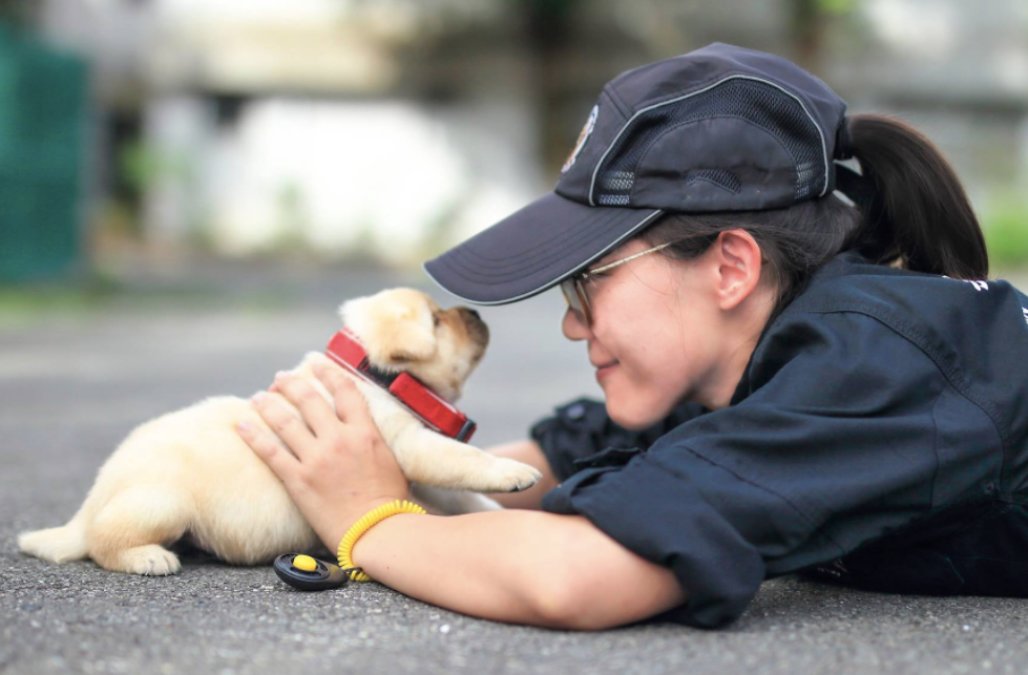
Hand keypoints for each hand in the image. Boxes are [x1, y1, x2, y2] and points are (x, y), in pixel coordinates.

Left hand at [237, 363, 409, 548]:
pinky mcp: (299, 480)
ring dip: (269, 405)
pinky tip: (242, 425)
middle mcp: (338, 439)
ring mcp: (316, 459)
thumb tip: (361, 427)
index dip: (328, 373)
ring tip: (259, 397)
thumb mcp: (389, 459)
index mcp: (365, 432)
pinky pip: (271, 452)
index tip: (316, 364)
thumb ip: (371, 439)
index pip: (345, 391)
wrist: (377, 530)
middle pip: (310, 400)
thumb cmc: (389, 501)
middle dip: (292, 384)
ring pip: (286, 421)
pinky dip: (254, 436)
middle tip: (280, 378)